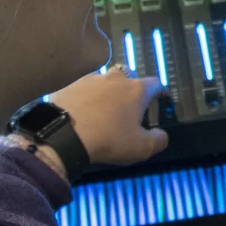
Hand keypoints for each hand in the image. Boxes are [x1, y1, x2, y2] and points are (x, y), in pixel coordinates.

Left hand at [48, 68, 168, 170]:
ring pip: (105, 81)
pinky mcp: (70, 84)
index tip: (161, 98)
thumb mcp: (141, 148)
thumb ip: (159, 140)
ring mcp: (91, 78)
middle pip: (129, 78)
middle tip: (128, 106)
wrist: (63, 135)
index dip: (160, 91)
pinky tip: (82, 110)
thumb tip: (162, 134)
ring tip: (102, 109)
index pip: (155, 83)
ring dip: (107, 91)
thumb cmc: (108, 139)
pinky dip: (86, 96)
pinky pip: (83, 88)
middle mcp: (115, 78)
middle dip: (131, 89)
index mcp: (136, 90)